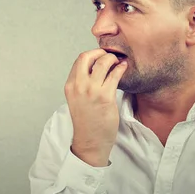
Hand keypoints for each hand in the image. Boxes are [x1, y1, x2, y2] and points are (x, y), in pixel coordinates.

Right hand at [64, 49, 127, 166]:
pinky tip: (124, 68)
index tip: (101, 56)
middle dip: (101, 52)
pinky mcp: (105, 97)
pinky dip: (121, 68)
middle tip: (110, 55)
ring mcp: (92, 91)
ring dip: (112, 59)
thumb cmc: (86, 122)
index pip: (80, 60)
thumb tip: (95, 68)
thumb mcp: (77, 99)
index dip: (92, 54)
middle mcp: (79, 86)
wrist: (90, 141)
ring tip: (119, 61)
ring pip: (103, 63)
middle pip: (88, 56)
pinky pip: (115, 75)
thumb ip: (82, 84)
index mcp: (70, 85)